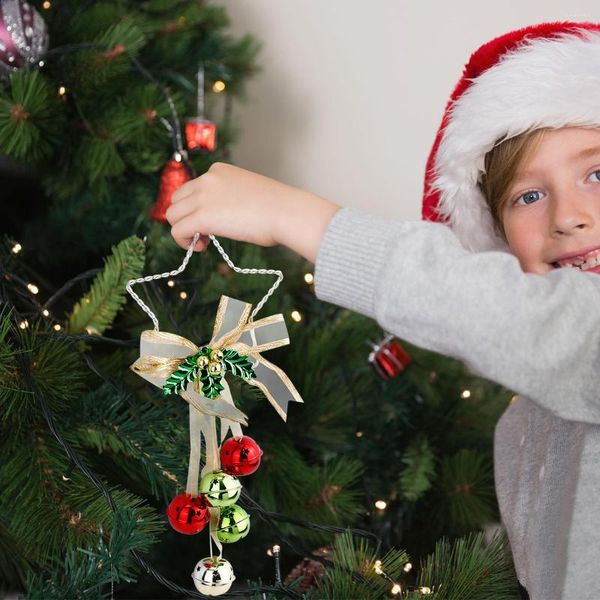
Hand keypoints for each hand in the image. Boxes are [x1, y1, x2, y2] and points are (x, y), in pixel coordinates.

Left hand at [166, 162, 339, 262]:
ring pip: (172, 215)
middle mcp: (207, 179)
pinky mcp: (201, 216)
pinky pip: (177, 230)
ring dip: (184, 230)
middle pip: (177, 200)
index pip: (192, 188)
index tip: (212, 222)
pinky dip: (183, 242)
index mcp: (219, 171)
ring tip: (203, 241)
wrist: (286, 212)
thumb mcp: (250, 193)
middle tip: (205, 233)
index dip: (197, 207)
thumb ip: (230, 199)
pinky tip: (201, 247)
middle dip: (186, 217)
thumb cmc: (278, 208)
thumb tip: (223, 218)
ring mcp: (202, 197)